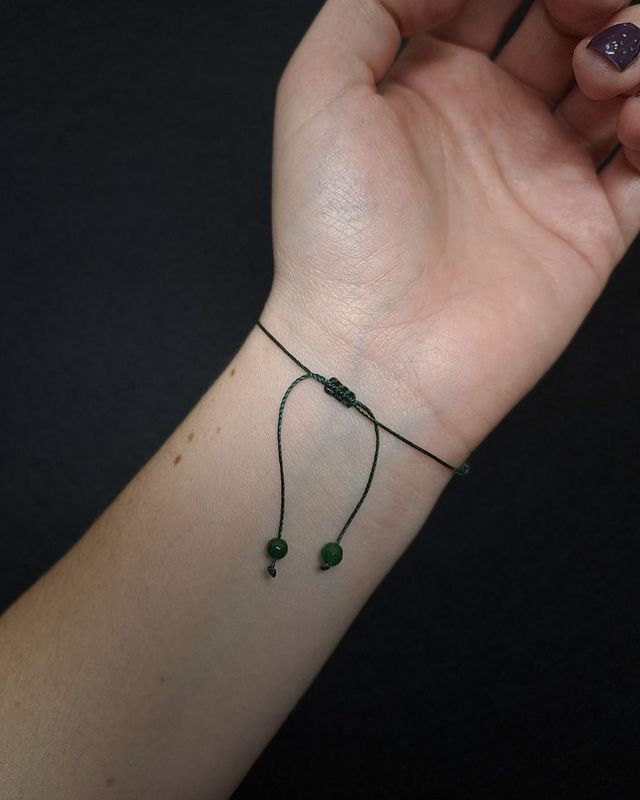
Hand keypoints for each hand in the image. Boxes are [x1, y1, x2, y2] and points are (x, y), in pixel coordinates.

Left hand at [264, 0, 639, 461]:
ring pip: (621, 82)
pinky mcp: (588, 231)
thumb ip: (374, 5)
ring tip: (604, 75)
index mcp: (431, 82)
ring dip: (634, 50)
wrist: (375, 355)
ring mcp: (543, 176)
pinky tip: (630, 122)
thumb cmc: (334, 232)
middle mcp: (491, 122)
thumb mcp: (318, 90)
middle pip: (572, 23)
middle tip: (584, 14)